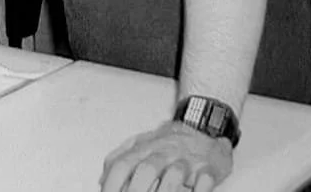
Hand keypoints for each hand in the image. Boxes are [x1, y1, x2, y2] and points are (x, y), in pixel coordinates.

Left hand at [100, 122, 231, 191]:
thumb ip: (119, 159)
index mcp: (143, 148)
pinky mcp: (209, 167)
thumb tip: (101, 179)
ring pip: (175, 174)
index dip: (111, 184)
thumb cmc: (169, 141)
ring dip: (166, 191)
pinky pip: (205, 179)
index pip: (121, 164)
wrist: (204, 125)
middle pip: (146, 170)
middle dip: (136, 191)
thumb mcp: (140, 144)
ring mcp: (186, 159)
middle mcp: (163, 152)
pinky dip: (199, 190)